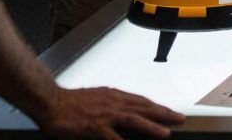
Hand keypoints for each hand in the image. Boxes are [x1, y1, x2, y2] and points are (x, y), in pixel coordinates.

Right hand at [35, 86, 183, 139]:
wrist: (52, 102)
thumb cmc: (71, 101)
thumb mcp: (98, 96)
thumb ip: (112, 102)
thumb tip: (125, 106)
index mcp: (114, 96)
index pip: (142, 101)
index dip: (157, 107)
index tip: (169, 111)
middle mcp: (114, 103)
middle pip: (144, 108)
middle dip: (164, 114)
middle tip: (179, 118)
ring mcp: (106, 116)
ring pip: (135, 120)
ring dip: (152, 127)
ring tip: (166, 133)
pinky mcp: (96, 128)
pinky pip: (114, 139)